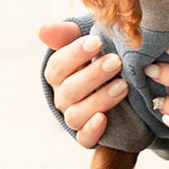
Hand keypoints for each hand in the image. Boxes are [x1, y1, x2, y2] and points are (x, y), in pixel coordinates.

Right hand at [39, 22, 127, 147]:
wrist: (125, 82)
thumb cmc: (102, 56)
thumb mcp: (89, 42)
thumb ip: (67, 35)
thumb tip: (42, 30)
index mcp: (59, 74)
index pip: (58, 66)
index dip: (75, 54)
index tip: (97, 41)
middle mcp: (63, 97)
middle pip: (69, 91)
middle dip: (93, 75)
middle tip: (116, 61)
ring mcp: (74, 117)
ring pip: (76, 115)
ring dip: (99, 100)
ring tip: (123, 86)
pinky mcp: (88, 134)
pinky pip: (84, 138)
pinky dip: (92, 130)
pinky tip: (103, 118)